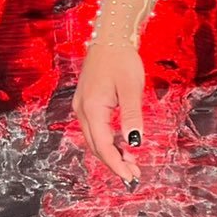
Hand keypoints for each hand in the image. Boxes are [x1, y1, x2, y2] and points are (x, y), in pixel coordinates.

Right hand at [74, 41, 145, 185]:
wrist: (109, 39)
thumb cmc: (122, 60)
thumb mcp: (132, 88)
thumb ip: (132, 116)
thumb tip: (134, 143)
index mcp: (92, 108)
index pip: (103, 145)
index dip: (116, 164)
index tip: (130, 176)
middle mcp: (82, 110)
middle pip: (96, 146)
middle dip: (114, 163)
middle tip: (133, 175)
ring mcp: (82, 107)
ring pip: (94, 139)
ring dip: (110, 153)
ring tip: (130, 163)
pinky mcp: (86, 103)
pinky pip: (94, 129)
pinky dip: (107, 141)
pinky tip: (121, 145)